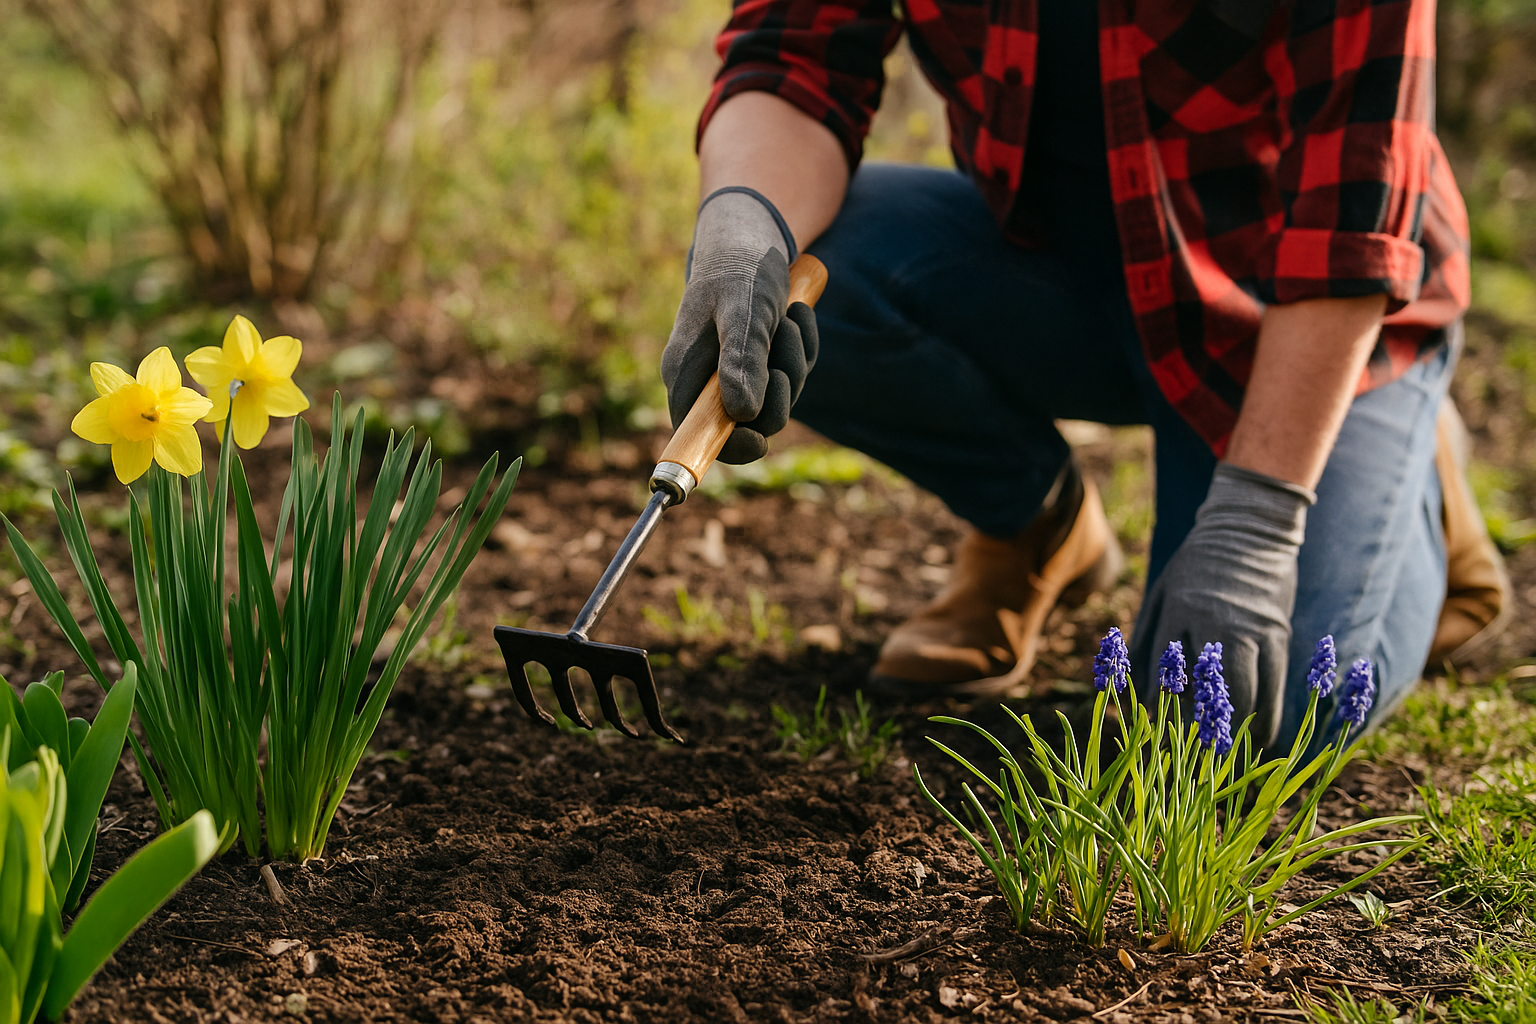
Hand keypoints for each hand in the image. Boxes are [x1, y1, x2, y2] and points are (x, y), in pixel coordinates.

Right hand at [661, 187, 818, 463]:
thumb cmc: (740, 268)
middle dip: (779, 391)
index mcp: (687, 372)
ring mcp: (738, 372)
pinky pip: (793, 375)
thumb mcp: (743, 310)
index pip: (699, 432)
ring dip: (795, 361)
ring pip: (778, 398)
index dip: (729, 447)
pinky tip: (796, 314)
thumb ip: (741, 359)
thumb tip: (742, 415)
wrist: (752, 233)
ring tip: (789, 317)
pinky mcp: (763, 361)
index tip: (760, 439)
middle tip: (784, 343)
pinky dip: (803, 348)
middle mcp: (709, 379)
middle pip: (751, 423)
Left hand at [1132, 463, 1314, 743]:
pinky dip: (1269, 713)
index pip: (1164, 672)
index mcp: (1180, 612)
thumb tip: (1134, 679)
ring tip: (1233, 750)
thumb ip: (1149, 632)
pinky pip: (1275, 683)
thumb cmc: (1197, 562)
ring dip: (1241, 728)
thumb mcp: (1162, 589)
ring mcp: (1252, 629)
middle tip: (1199, 749)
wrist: (1250, 529)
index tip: (1155, 727)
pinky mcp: (1279, 632)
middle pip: (1209, 691)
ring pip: (1247, 694)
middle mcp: (1216, 624)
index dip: (1159, 705)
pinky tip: (1263, 733)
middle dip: (1204, 727)